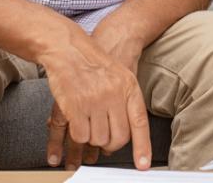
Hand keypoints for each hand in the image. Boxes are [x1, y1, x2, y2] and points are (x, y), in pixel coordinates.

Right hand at [40, 29, 151, 170]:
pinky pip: (80, 135)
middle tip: (103, 141)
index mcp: (129, 87)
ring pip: (98, 139)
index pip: (139, 123)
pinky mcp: (75, 106)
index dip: (142, 147)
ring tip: (88, 124)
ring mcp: (95, 101)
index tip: (142, 165)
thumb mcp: (120, 76)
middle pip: (118, 137)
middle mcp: (114, 94)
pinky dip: (78, 134)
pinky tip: (76, 122)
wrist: (69, 48)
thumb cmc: (94, 63)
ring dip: (92, 138)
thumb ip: (126, 101)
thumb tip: (129, 132)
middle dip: (109, 144)